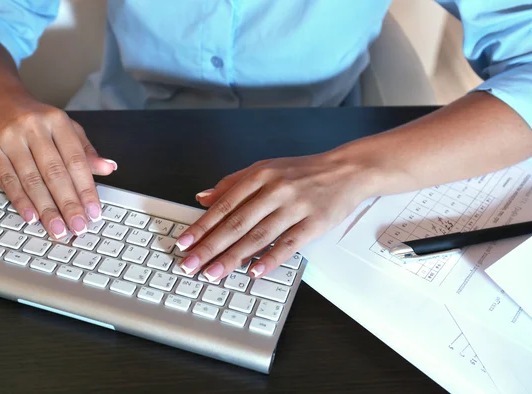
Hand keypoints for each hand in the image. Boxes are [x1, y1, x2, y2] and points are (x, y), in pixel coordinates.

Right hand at [0, 87, 115, 237]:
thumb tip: (110, 168)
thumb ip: (86, 152)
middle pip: (55, 173)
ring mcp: (11, 138)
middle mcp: (35, 128)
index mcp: (58, 122)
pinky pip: (7, 179)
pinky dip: (20, 200)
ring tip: (58, 228)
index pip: (76, 161)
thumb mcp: (67, 128)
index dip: (86, 189)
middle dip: (69, 204)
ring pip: (32, 179)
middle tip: (78, 227)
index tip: (94, 212)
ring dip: (46, 208)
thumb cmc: (38, 119)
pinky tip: (31, 216)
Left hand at [174, 152, 370, 281]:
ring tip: (213, 273)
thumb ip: (233, 183)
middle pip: (237, 223)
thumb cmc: (304, 172)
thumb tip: (203, 197)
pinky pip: (289, 244)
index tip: (184, 243)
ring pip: (258, 236)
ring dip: (233, 257)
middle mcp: (275, 189)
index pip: (224, 205)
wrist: (347, 170)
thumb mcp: (266, 168)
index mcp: (260, 175)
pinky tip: (254, 271)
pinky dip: (271, 259)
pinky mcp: (315, 223)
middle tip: (190, 265)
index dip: (202, 226)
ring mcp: (296, 206)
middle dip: (210, 247)